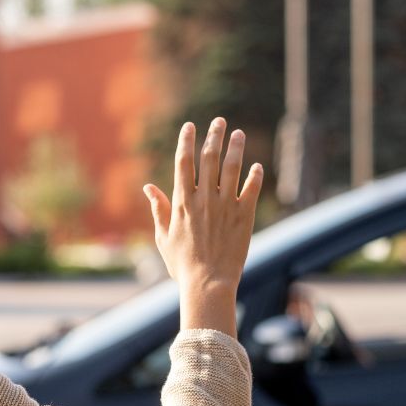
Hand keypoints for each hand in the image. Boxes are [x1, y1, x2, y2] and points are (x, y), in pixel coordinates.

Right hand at [143, 118, 263, 333]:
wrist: (208, 283)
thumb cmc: (182, 263)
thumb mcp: (163, 236)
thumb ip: (158, 209)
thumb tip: (148, 187)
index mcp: (182, 202)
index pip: (184, 162)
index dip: (186, 141)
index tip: (190, 126)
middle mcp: (204, 199)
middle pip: (209, 158)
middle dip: (214, 136)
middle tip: (219, 121)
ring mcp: (226, 206)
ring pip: (232, 168)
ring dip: (236, 148)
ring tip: (238, 134)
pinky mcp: (245, 217)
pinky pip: (252, 189)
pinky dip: (255, 175)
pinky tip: (257, 165)